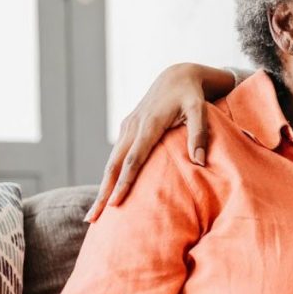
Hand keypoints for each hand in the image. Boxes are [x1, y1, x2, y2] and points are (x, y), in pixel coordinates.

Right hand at [86, 63, 241, 221]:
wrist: (178, 75)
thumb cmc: (192, 95)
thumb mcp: (200, 109)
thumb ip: (199, 134)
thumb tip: (199, 162)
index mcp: (148, 124)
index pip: (133, 159)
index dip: (124, 182)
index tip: (115, 204)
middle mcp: (132, 127)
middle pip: (113, 165)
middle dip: (103, 192)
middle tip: (93, 219)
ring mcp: (127, 127)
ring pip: (110, 162)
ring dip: (102, 187)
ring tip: (94, 214)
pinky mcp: (127, 129)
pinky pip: (116, 156)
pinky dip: (109, 175)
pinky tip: (107, 192)